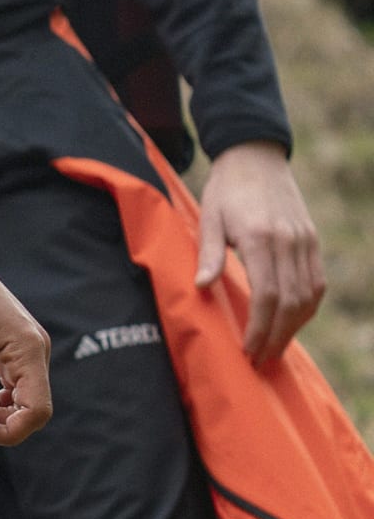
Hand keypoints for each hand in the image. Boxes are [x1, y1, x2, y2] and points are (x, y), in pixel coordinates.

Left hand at [196, 141, 323, 363]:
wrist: (256, 158)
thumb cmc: (225, 190)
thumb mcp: (209, 218)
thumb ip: (208, 254)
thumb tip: (202, 288)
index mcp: (261, 238)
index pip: (267, 295)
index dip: (260, 328)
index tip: (248, 350)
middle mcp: (289, 242)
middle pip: (291, 302)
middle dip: (277, 336)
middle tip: (259, 360)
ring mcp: (305, 242)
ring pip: (309, 295)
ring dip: (294, 327)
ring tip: (274, 348)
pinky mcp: (312, 240)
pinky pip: (316, 282)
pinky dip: (306, 307)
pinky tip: (291, 323)